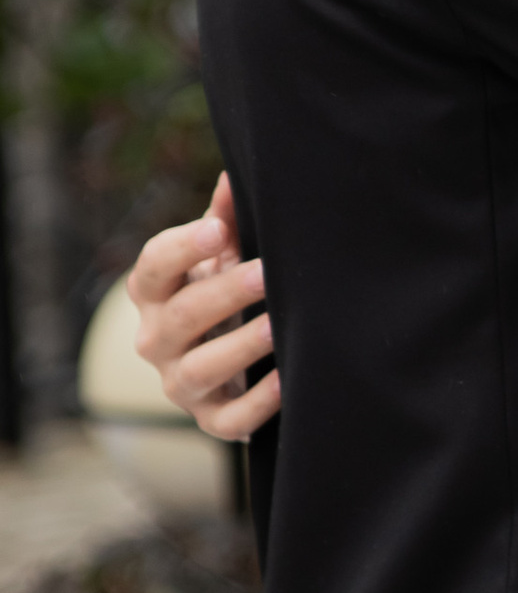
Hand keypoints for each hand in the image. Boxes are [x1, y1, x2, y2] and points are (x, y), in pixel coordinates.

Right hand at [127, 174, 279, 440]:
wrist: (225, 363)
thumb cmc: (220, 294)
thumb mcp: (220, 257)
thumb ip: (225, 219)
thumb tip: (236, 172)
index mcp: (153, 293)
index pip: (154, 267)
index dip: (184, 248)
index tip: (218, 230)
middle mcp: (156, 340)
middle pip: (181, 316)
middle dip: (225, 293)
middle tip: (267, 273)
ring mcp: (180, 384)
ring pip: (199, 369)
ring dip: (240, 346)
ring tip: (278, 326)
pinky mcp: (211, 420)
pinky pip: (230, 419)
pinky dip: (259, 403)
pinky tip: (289, 380)